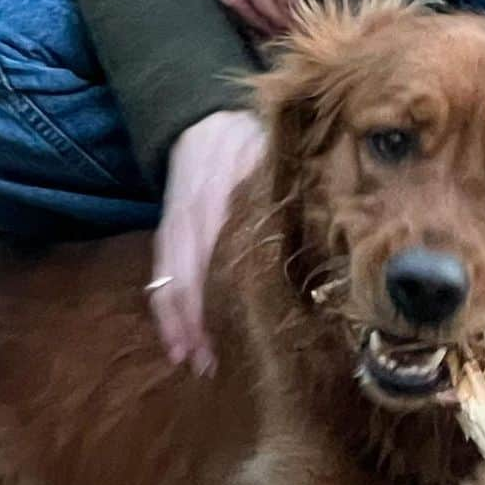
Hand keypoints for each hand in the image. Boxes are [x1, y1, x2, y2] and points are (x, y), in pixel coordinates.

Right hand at [150, 109, 266, 373]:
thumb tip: (325, 231)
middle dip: (197, 323)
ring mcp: (175, 225)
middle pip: (188, 276)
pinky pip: (159, 275)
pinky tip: (177, 341)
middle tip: (213, 364)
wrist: (202, 119)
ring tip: (193, 361)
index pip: (218, 254)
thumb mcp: (270, 157)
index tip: (239, 332)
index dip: (222, 295)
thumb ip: (285, 193)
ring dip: (178, 325)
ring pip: (169, 281)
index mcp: (221, 196)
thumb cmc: (250, 144)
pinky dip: (165, 310)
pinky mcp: (166, 232)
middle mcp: (192, 215)